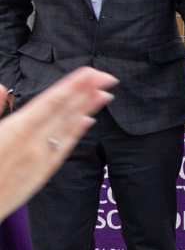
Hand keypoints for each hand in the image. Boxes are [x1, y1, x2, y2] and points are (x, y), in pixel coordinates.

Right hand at [0, 68, 115, 219]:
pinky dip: (76, 133)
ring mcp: (38, 162)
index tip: (91, 72)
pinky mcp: (39, 176)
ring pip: (67, 130)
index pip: (50, 103)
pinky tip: (86, 121)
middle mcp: (31, 147)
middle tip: (108, 76)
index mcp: (14, 133)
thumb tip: (0, 86)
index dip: (73, 86)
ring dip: (87, 109)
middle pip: (64, 113)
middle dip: (86, 93)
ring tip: (104, 93)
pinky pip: (63, 150)